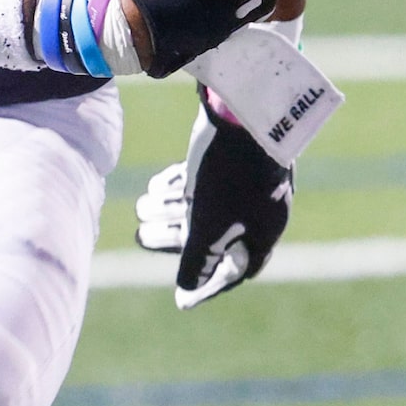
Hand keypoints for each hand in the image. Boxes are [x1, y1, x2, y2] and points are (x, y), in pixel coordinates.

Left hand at [134, 85, 291, 307]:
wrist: (244, 108)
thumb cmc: (230, 175)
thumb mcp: (209, 226)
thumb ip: (198, 262)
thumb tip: (186, 291)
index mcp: (264, 230)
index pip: (236, 271)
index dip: (208, 287)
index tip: (181, 298)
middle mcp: (260, 207)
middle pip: (214, 235)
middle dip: (174, 237)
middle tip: (141, 235)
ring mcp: (248, 179)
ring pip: (205, 205)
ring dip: (170, 209)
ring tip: (142, 207)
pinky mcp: (235, 155)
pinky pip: (206, 180)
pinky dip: (179, 186)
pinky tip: (155, 185)